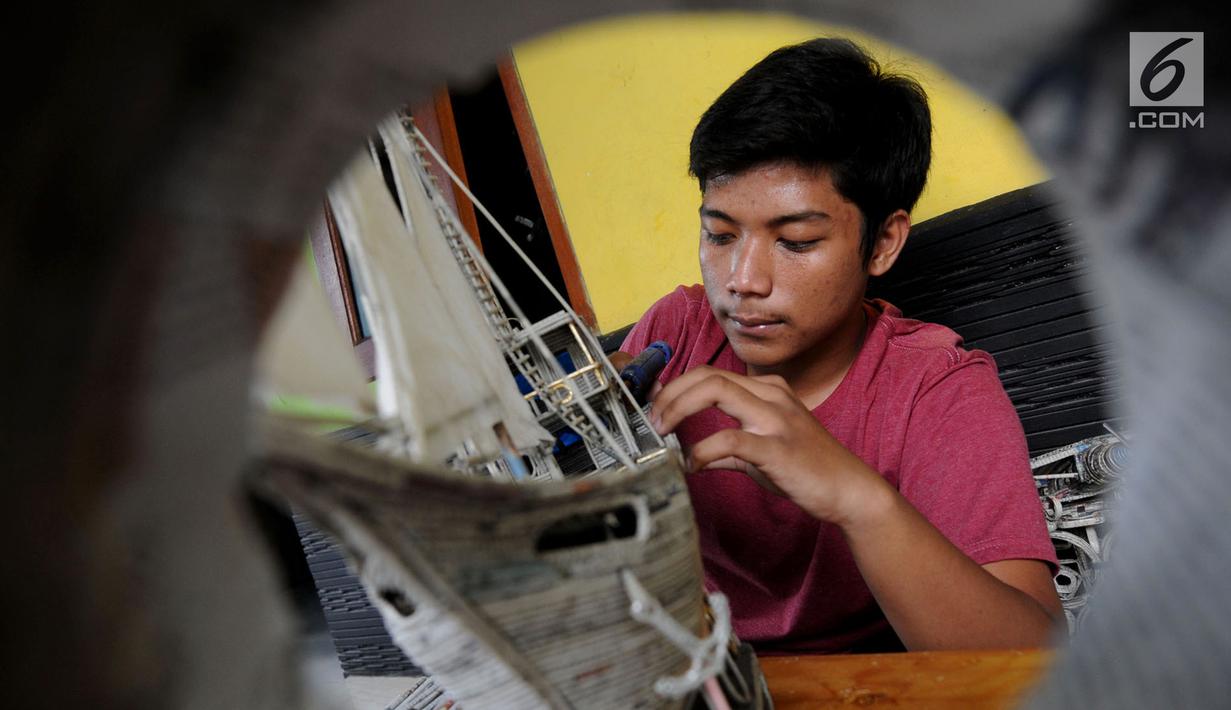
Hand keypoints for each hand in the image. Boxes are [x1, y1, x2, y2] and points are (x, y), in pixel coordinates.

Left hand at [649, 365, 889, 526]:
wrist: (849, 490)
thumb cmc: (807, 470)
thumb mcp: (761, 453)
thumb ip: (726, 449)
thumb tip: (691, 454)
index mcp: (767, 390)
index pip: (710, 374)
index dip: (676, 387)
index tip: (656, 408)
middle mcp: (771, 395)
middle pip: (707, 375)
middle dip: (671, 394)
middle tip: (652, 421)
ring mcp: (775, 418)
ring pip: (715, 391)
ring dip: (679, 409)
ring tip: (662, 433)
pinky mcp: (777, 447)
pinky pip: (729, 440)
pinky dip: (702, 451)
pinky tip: (692, 466)